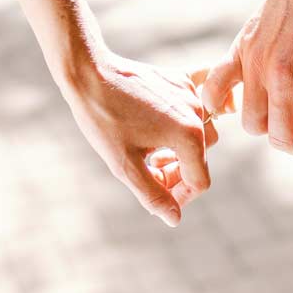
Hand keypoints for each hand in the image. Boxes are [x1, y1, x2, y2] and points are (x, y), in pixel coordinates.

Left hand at [63, 48, 217, 226]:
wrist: (89, 74)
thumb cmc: (103, 120)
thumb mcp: (125, 165)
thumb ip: (153, 194)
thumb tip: (175, 218)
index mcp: (188, 136)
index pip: (199, 181)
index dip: (180, 196)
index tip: (158, 196)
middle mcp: (197, 113)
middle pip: (201, 158)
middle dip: (178, 172)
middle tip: (149, 171)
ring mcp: (190, 94)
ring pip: (201, 133)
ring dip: (181, 149)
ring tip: (151, 151)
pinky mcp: (181, 80)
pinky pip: (202, 97)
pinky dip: (199, 111)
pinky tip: (186, 119)